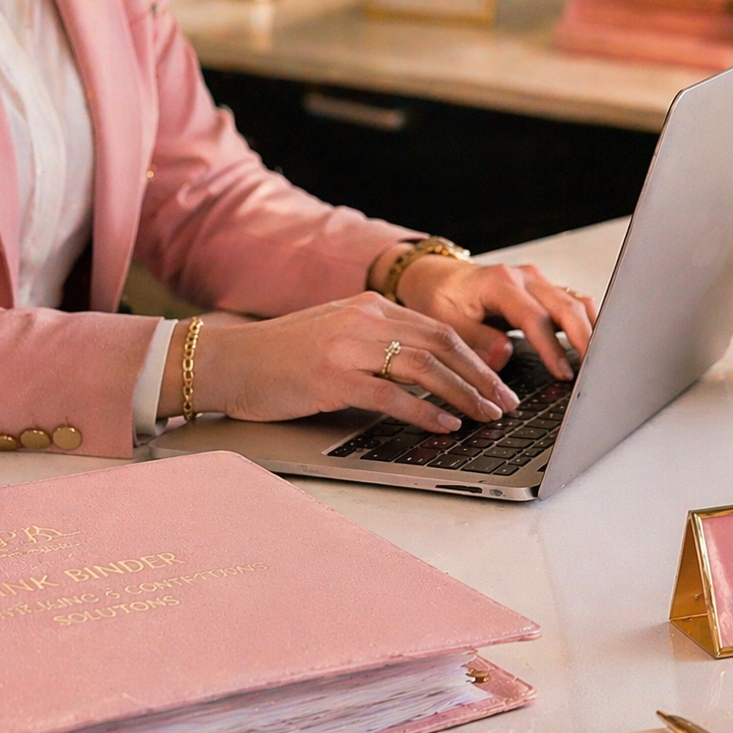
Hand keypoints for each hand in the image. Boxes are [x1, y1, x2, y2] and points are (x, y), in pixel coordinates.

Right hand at [158, 294, 520, 432]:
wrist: (225, 360)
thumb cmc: (278, 357)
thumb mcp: (335, 335)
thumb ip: (378, 344)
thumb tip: (425, 371)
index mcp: (369, 308)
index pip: (438, 328)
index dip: (476, 356)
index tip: (499, 381)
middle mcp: (363, 321)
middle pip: (441, 345)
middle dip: (481, 377)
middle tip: (507, 403)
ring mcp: (347, 348)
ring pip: (424, 368)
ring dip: (463, 394)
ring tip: (487, 416)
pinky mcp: (330, 378)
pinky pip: (390, 395)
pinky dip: (424, 411)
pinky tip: (444, 425)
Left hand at [372, 249, 597, 380]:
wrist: (436, 277)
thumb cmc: (439, 298)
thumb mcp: (444, 322)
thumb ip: (474, 340)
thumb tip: (504, 356)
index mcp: (498, 283)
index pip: (534, 316)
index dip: (550, 346)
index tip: (562, 373)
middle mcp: (523, 277)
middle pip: (565, 304)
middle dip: (584, 338)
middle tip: (594, 369)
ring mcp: (536, 281)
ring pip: (575, 301)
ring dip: (590, 329)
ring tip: (600, 360)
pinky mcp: (542, 289)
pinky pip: (572, 302)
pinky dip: (586, 321)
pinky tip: (594, 342)